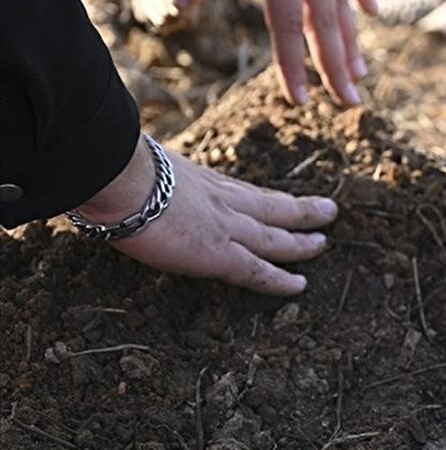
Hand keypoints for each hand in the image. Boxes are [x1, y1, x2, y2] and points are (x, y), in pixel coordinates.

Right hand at [75, 138, 336, 295]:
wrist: (117, 177)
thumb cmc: (114, 168)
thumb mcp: (138, 164)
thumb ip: (142, 175)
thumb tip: (118, 179)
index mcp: (200, 178)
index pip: (240, 190)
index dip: (263, 197)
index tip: (280, 199)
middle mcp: (222, 200)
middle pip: (272, 206)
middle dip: (300, 210)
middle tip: (328, 211)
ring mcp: (226, 227)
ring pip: (276, 236)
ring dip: (303, 241)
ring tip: (324, 243)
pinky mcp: (220, 254)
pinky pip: (259, 271)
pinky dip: (280, 279)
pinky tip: (300, 285)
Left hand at [173, 0, 378, 106]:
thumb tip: (180, 9)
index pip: (289, 27)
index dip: (295, 67)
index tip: (303, 102)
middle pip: (327, 25)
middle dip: (337, 68)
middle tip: (350, 105)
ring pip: (344, 2)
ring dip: (353, 41)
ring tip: (361, 76)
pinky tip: (370, 14)